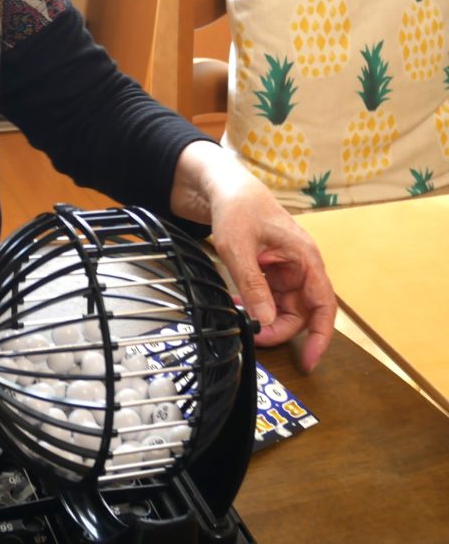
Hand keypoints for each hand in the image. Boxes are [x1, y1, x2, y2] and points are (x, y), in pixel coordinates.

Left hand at [171, 142, 336, 370]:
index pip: (323, 305)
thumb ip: (252, 284)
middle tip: (255, 335)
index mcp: (305, 258)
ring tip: (241, 315)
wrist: (225, 188)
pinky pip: (270, 295)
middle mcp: (301, 265)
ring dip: (265, 316)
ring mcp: (287, 268)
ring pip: (285, 306)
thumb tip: (265, 319)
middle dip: (281, 328)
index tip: (309, 360)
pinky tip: (237, 301)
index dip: (321, 336)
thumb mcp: (238, 247)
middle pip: (303, 312)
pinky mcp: (272, 269)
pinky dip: (256, 303)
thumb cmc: (238, 208)